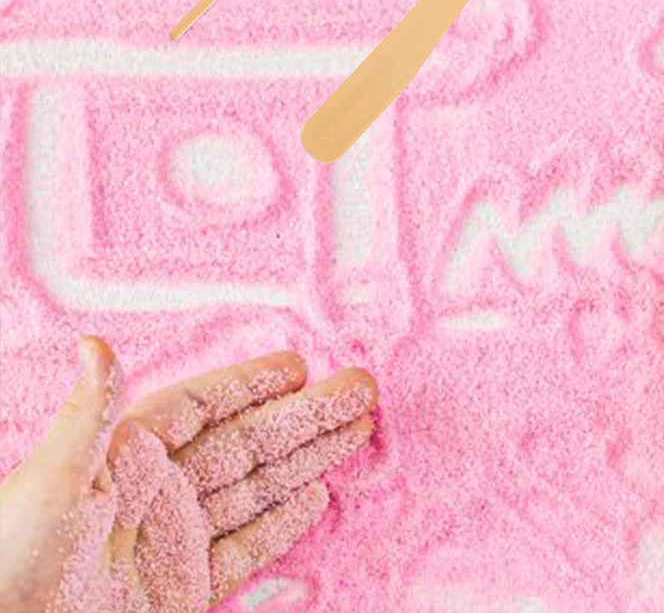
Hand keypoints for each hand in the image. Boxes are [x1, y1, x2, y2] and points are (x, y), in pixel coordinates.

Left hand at [0, 338, 377, 612]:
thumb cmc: (13, 563)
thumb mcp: (49, 484)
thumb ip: (89, 416)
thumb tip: (94, 343)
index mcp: (130, 456)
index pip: (205, 407)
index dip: (252, 384)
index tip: (299, 366)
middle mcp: (161, 491)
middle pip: (249, 443)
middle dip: (306, 415)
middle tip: (361, 389)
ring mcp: (177, 540)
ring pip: (258, 488)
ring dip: (309, 458)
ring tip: (357, 429)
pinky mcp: (185, 590)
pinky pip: (246, 549)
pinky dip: (283, 524)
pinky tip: (316, 496)